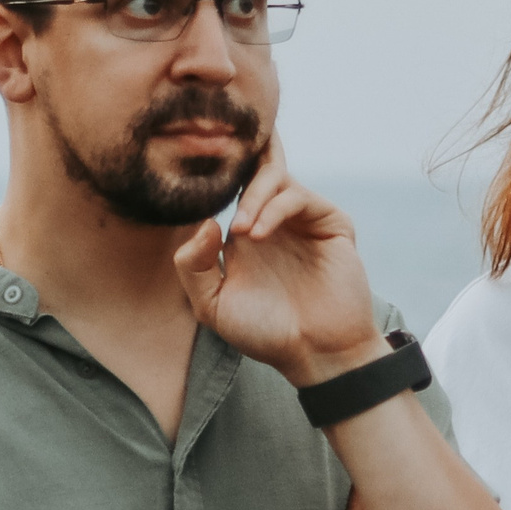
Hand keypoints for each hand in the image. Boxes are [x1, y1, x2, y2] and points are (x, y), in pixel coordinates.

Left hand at [172, 133, 388, 385]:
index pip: (224, 188)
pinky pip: (298, 198)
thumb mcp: (211, 304)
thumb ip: (194, 267)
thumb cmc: (263, 333)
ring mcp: (301, 219)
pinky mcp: (331, 223)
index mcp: (241, 234)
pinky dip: (274, 209)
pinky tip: (257, 235)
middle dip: (233, 156)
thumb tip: (203, 222)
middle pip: (251, 167)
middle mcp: (270, 220)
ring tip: (240, 230)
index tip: (179, 168)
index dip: (206, 174)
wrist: (313, 353)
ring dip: (251, 196)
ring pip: (274, 177)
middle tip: (213, 160)